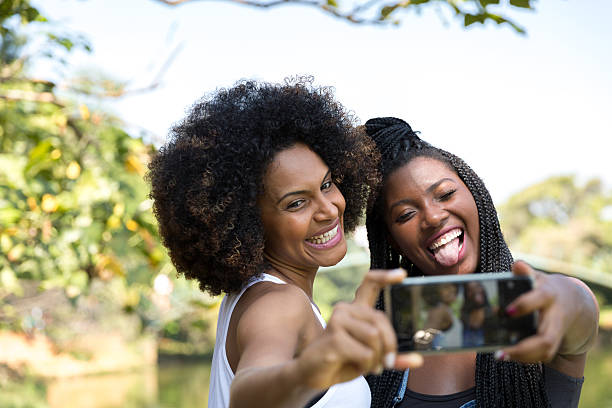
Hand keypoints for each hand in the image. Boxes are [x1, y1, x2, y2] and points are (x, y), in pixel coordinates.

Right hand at [295, 269, 422, 389]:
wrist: (312, 375)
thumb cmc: (342, 362)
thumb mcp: (371, 358)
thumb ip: (392, 356)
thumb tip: (418, 360)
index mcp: (356, 310)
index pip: (370, 284)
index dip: (386, 277)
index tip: (402, 275)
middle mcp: (346, 309)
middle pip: (381, 320)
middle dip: (389, 345)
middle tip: (386, 363)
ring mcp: (338, 320)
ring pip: (375, 336)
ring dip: (377, 358)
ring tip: (368, 366)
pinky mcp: (334, 336)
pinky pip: (365, 352)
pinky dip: (367, 365)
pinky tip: (356, 367)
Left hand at [496, 260, 598, 363]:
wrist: (571, 300)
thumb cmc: (543, 287)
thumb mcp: (536, 277)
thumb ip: (525, 272)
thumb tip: (518, 266)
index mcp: (548, 294)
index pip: (539, 298)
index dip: (525, 305)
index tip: (508, 311)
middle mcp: (554, 315)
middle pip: (546, 338)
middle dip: (525, 348)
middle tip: (501, 350)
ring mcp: (556, 331)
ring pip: (546, 350)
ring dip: (523, 356)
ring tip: (500, 356)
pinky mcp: (555, 343)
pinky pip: (543, 355)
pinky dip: (526, 358)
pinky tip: (508, 356)